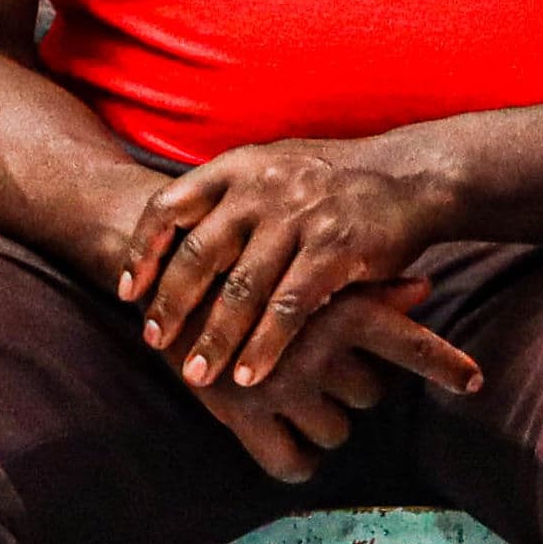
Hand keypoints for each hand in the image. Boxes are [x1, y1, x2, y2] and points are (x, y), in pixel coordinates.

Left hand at [118, 139, 448, 387]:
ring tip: (198, 376)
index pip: (169, 207)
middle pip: (198, 253)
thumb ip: (230, 194)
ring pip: (241, 289)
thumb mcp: (276, 167)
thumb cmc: (339, 179)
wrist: (414, 175)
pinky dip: (266, 346)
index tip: (127, 292)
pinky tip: (251, 375)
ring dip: (216, 338)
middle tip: (154, 344)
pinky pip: (290, 308)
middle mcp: (263, 189)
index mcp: (240, 167)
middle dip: (171, 306)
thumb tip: (174, 230)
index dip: (142, 252)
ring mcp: (299, 218)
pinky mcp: (336, 250)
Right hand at [178, 279, 483, 480]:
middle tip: (318, 362)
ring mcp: (278, 386)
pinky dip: (297, 460)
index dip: (446, 364)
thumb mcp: (306, 271)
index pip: (407, 343)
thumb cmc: (250, 271)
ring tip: (291, 388)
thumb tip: (424, 287)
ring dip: (323, 419)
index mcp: (337, 309)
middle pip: (372, 394)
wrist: (164, 276)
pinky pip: (292, 463)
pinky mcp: (239, 416)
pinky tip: (289, 441)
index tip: (477, 382)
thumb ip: (370, 287)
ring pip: (337, 431)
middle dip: (353, 386)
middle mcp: (314, 349)